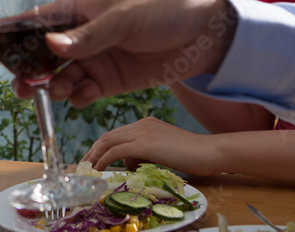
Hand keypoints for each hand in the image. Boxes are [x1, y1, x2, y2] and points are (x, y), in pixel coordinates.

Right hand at [11, 0, 236, 105]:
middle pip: (43, 56)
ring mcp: (94, 59)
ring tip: (58, 91)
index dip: (15, 37)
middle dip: (30, 72)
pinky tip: (84, 95)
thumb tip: (50, 46)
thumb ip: (88, 36)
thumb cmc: (161, 10)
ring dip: (54, 86)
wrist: (203, 36)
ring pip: (61, 77)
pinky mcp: (109, 81)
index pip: (38, 22)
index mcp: (78, 10)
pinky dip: (79, 97)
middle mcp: (81, 35)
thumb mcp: (122, 18)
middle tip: (22, 88)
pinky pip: (84, 93)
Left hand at [82, 117, 220, 175]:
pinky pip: (116, 151)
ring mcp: (142, 132)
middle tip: (84, 165)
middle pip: (108, 136)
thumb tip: (130, 163)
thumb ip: (146, 154)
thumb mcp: (164, 152)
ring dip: (94, 155)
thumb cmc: (194, 156)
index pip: (117, 134)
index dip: (101, 146)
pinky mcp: (145, 143)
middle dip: (93, 150)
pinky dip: (104, 160)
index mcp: (146, 124)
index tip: (93, 159)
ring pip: (108, 141)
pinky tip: (99, 170)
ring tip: (87, 169)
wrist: (211, 151)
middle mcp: (142, 124)